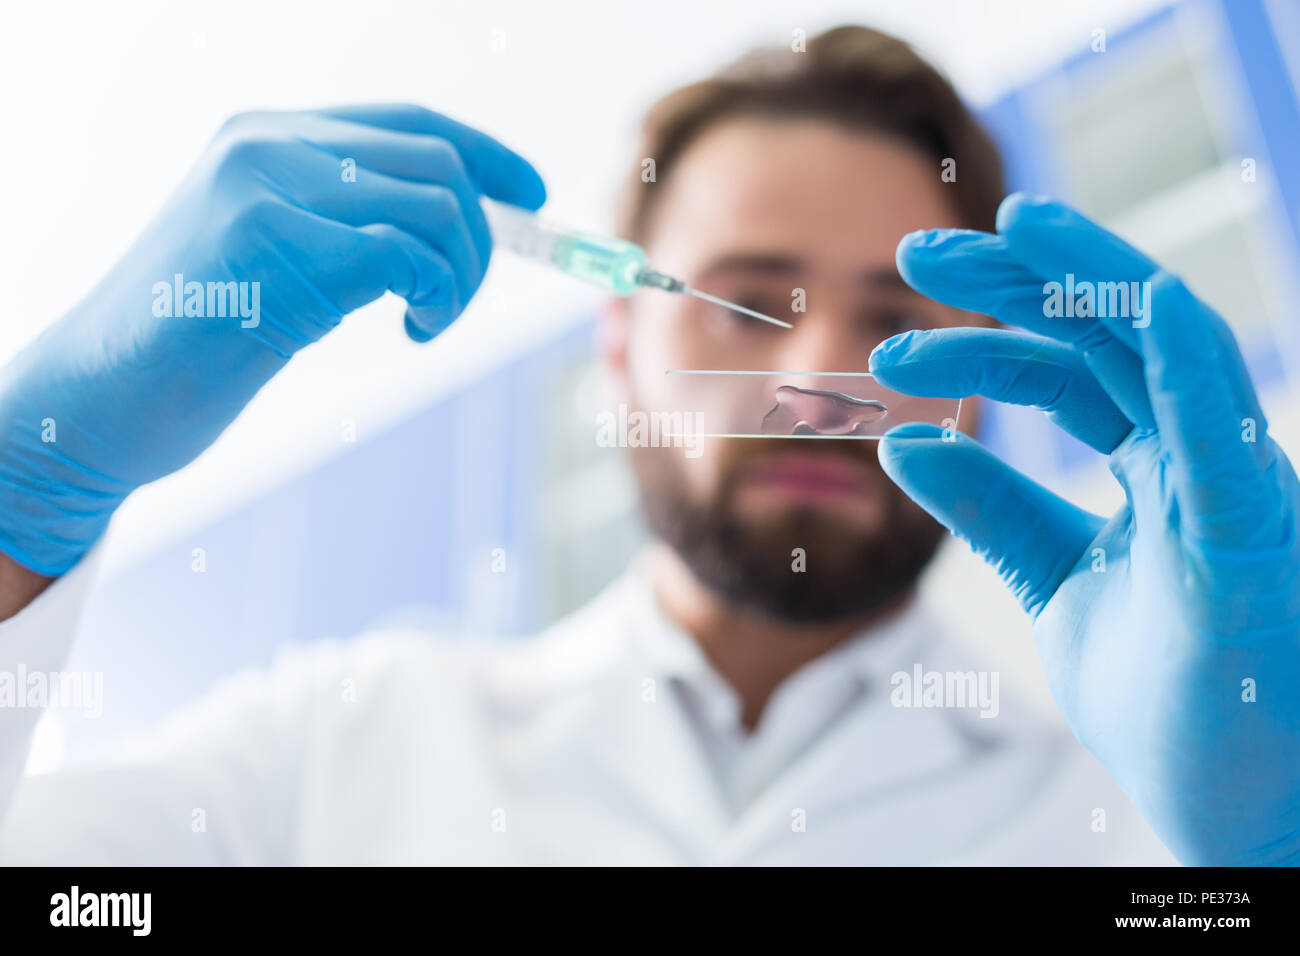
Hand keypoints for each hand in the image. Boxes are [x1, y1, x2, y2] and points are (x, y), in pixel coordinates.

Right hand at [0, 104, 544, 575]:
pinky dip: (436, 296)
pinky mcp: (270, 248)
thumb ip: (342, 224)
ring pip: (433, 205)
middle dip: (480, 237)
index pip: (408, 121)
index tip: (534, 197)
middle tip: (452, 304)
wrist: (96, 400)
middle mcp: (265, 144)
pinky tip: (413, 332)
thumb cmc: (191, 345)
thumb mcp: (272, 261)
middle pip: (436, 162)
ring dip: (460, 276)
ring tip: (428, 324)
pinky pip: (404, 253)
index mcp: (265, 136)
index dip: (486, 154)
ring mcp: (263, 189)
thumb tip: (453, 227)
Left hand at [869, 193, 1299, 865]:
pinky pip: (1227, 428)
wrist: (1236, 812)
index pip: (1066, 374)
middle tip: (915, 248)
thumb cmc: (1168, 697)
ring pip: (1170, 344)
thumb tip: (903, 442)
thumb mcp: (1054, 581)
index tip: (892, 351)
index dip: (982, 344)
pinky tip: (1143, 296)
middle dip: (1016, 278)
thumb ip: (993, 510)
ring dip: (1090, 275)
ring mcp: (1234, 488)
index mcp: (1158, 468)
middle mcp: (1199, 459)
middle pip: (1107, 334)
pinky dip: (1189, 357)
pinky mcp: (1255, 536)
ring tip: (1004, 227)